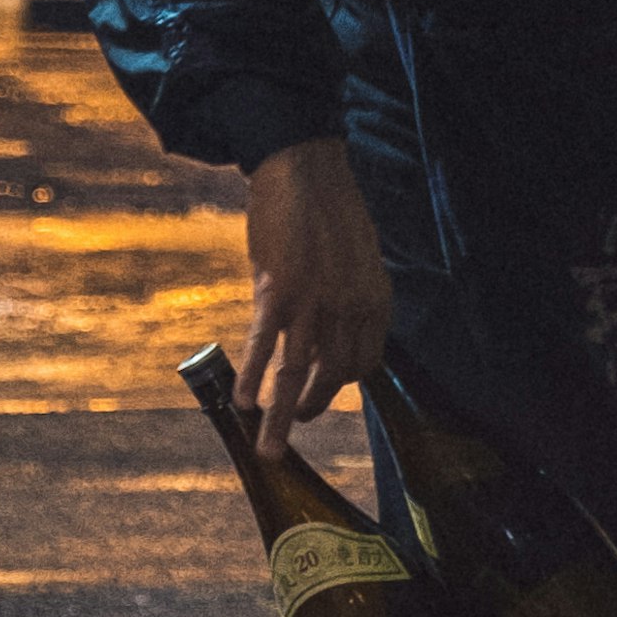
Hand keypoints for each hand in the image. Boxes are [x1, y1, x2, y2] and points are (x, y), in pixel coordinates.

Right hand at [240, 138, 390, 448]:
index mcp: (374, 301)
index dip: (342, 381)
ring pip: (297, 375)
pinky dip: (252, 377)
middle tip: (297, 424)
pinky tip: (241, 402)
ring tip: (268, 449)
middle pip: (332, 377)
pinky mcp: (277, 292)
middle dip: (313, 407)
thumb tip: (333, 325)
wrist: (303, 168)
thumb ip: (350, 296)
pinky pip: (264, 347)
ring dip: (281, 418)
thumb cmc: (327, 209)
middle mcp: (349, 309)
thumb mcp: (357, 257)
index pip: (363, 362)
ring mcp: (313, 303)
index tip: (324, 388)